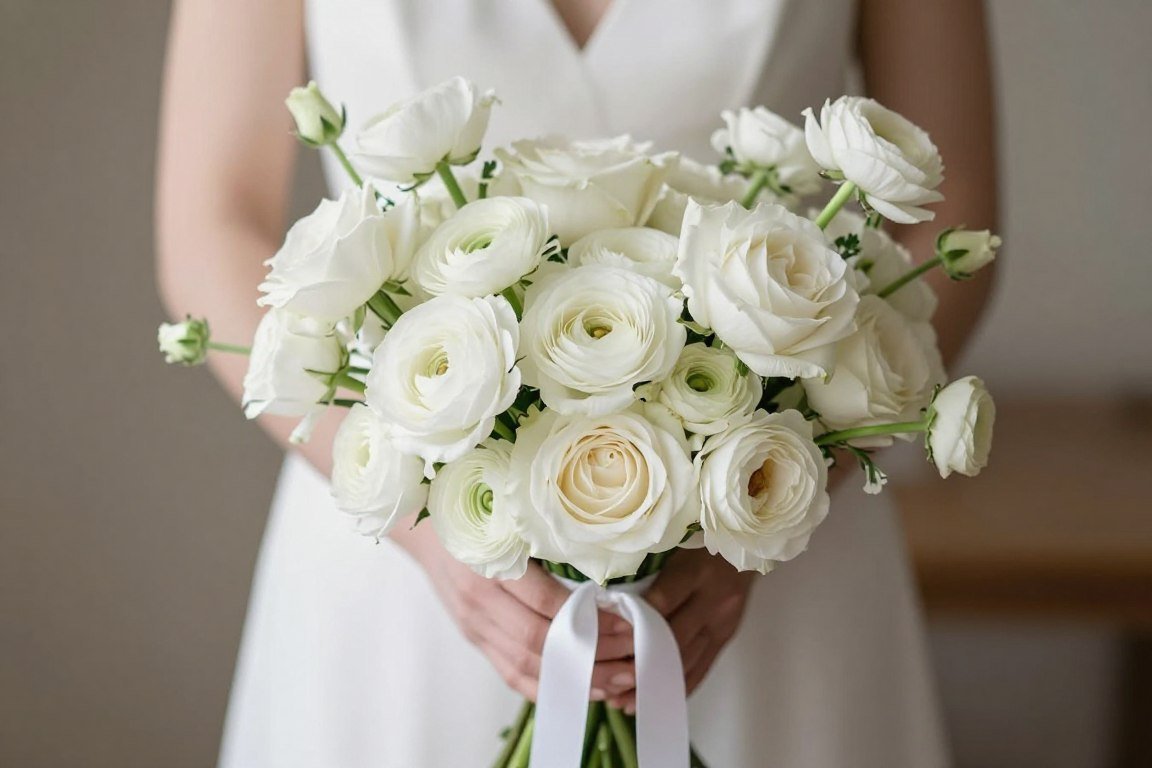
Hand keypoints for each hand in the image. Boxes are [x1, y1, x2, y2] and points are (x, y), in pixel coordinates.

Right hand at [396, 520, 634, 700]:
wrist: (425, 529)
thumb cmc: (475, 514)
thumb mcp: (507, 517)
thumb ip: (547, 538)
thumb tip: (605, 561)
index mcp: (489, 567)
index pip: (545, 605)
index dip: (589, 619)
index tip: (629, 621)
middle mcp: (478, 602)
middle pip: (538, 642)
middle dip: (591, 654)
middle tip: (634, 656)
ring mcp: (474, 626)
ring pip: (527, 666)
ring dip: (575, 678)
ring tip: (618, 680)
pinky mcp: (475, 639)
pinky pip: (511, 674)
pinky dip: (548, 687)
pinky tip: (581, 690)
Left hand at [609, 548, 755, 711]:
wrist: (746, 549)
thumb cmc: (700, 544)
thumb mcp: (675, 547)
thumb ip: (649, 574)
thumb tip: (610, 603)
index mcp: (696, 572)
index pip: (663, 600)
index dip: (636, 622)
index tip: (608, 640)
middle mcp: (712, 600)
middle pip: (674, 637)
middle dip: (640, 663)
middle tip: (608, 683)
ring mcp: (721, 623)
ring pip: (686, 660)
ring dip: (655, 682)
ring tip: (623, 702)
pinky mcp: (726, 638)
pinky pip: (702, 668)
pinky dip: (678, 687)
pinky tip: (655, 699)